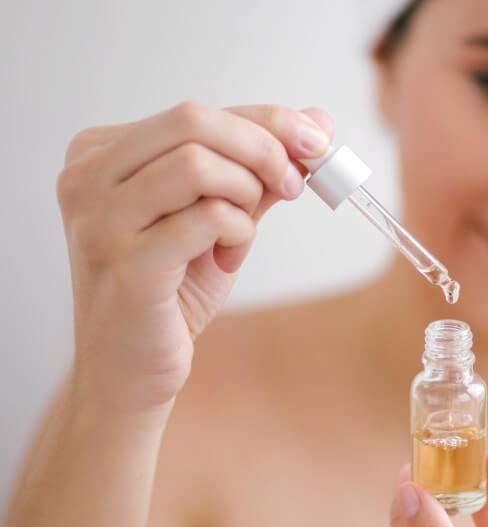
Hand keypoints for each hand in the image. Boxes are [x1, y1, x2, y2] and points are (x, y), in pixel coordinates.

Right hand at [56, 101, 332, 410]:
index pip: (194, 114)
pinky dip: (238, 232)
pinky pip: (205, 219)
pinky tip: (228, 258)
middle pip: (193, 122)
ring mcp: (99, 221)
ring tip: (243, 230)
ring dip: (246, 194)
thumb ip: (258, 170)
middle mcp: (87, 178)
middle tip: (293, 184)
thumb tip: (317, 122)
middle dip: (263, 149)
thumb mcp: (217, 217)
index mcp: (101, 154)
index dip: (267, 122)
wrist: (132, 367)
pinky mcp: (124, 265)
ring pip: (198, 165)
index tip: (316, 141)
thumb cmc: (170, 291)